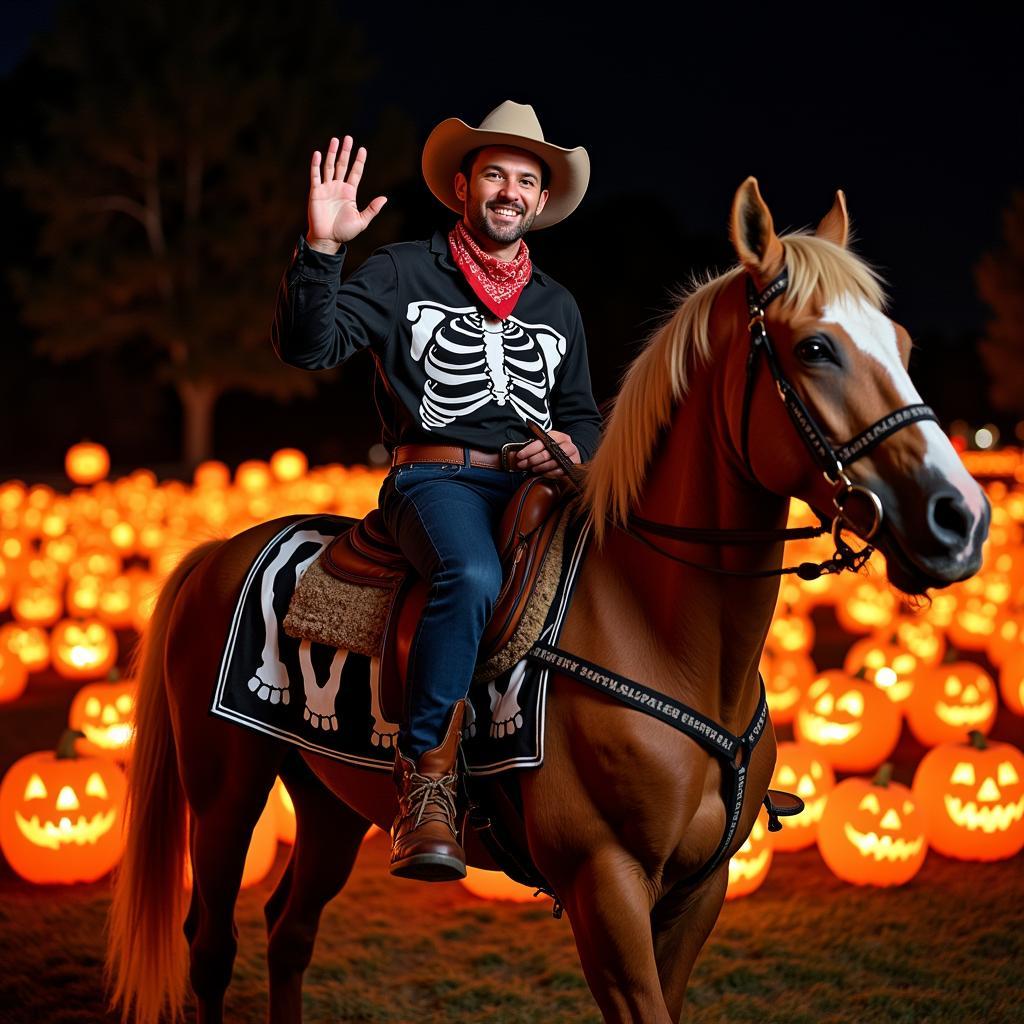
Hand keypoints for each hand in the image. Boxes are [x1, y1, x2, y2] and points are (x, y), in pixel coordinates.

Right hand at [307, 135, 387, 250]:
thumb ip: (372, 209)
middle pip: (342, 165)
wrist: (328, 239)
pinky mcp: (316, 192)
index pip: (355, 172)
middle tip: (348, 138)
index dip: (359, 161)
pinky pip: (315, 176)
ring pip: (329, 166)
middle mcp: (338, 187)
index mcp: (350, 192)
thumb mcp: (362, 221)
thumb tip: (385, 198)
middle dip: (346, 152)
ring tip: (335, 140)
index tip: (363, 149)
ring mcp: (327, 188)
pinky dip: (316, 165)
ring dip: (332, 153)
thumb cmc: (344, 232)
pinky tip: (318, 153)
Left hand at [512, 430, 579, 476]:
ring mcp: (572, 455)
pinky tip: (543, 474)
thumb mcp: (545, 444)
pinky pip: (561, 471)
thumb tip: (518, 454)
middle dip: (532, 460)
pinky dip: (550, 473)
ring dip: (541, 467)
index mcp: (558, 436)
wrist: (570, 454)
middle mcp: (567, 444)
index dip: (530, 449)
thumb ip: (534, 447)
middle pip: (548, 453)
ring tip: (532, 469)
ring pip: (555, 462)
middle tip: (522, 464)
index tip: (519, 455)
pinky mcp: (574, 466)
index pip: (542, 442)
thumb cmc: (554, 449)